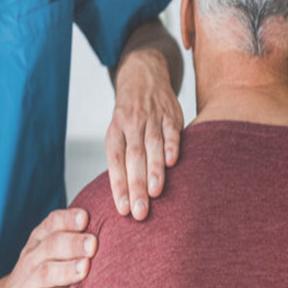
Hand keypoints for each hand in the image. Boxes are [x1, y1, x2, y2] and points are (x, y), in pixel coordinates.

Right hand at [0, 208, 96, 287]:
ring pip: (45, 274)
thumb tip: (113, 228)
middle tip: (93, 243)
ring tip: (85, 268)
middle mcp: (31, 262)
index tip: (86, 217)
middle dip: (72, 243)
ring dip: (66, 270)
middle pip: (50, 247)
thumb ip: (71, 243)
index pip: (51, 225)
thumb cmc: (35, 283)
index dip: (67, 219)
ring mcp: (27, 287)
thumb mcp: (46, 258)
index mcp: (38, 245)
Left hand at [106, 48, 183, 220]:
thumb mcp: (118, 132)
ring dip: (153, 170)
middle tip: (139, 212)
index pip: (114, 162)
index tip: (122, 210)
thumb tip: (125, 197)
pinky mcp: (171, 114)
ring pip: (152, 146)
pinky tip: (173, 163)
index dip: (118, 186)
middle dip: (135, 186)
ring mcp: (152, 118)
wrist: (143, 75)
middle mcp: (131, 125)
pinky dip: (172, 146)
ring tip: (154, 193)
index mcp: (115, 132)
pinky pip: (172, 131)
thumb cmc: (129, 115)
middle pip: (132, 158)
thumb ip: (123, 160)